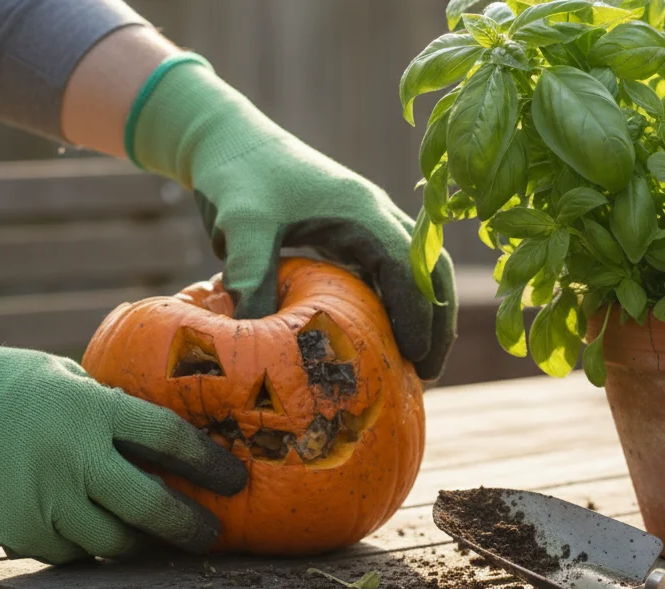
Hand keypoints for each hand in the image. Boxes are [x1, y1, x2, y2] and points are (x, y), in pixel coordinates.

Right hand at [0, 299, 245, 563]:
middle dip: (189, 527)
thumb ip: (110, 408)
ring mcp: (46, 501)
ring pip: (114, 543)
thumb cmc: (0, 384)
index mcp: (92, 410)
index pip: (170, 440)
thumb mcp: (66, 378)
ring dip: (139, 545)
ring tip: (155, 540)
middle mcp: (75, 459)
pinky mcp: (20, 533)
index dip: (209, 465)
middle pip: (152, 508)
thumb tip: (161, 434)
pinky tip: (94, 535)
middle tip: (209, 533)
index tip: (234, 479)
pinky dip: (88, 548)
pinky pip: (72, 553)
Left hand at [130, 57, 456, 380]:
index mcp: (360, 209)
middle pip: (430, 268)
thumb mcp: (240, 225)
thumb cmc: (235, 174)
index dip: (417, 311)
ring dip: (425, 314)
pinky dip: (397, 306)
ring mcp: (367, 223)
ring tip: (415, 366)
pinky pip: (389, 273)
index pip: (407, 265)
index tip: (413, 356)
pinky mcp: (351, 233)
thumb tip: (256, 338)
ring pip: (417, 271)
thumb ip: (249, 274)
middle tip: (429, 373)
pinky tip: (384, 340)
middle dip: (438, 320)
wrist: (227, 139)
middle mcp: (374, 214)